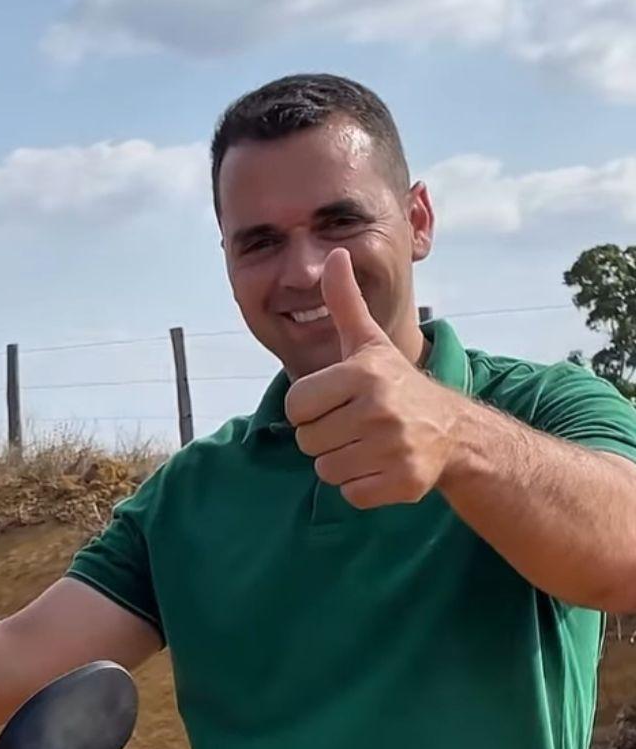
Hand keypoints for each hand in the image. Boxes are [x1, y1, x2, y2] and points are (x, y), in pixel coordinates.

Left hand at [284, 249, 462, 509]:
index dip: (310, 407)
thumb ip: (344, 302)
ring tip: (369, 443)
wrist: (453, 430)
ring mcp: (394, 448)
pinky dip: (362, 486)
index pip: (295, 407)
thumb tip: (334, 254)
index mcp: (363, 374)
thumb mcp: (368, 342)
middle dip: (325, 436)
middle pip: (307, 441)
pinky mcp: (404, 483)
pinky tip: (383, 465)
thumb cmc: (395, 383)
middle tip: (356, 424)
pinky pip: (351, 494)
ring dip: (342, 462)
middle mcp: (380, 409)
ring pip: (326, 470)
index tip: (337, 401)